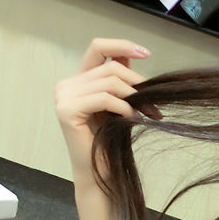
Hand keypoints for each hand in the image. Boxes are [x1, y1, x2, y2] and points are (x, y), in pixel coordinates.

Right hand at [54, 38, 159, 181]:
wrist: (100, 174)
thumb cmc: (111, 142)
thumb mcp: (119, 104)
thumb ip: (121, 80)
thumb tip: (136, 54)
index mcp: (78, 81)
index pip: (98, 47)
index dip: (122, 45)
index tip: (146, 53)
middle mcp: (67, 85)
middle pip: (109, 66)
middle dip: (137, 82)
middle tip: (155, 103)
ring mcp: (63, 97)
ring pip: (109, 81)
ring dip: (134, 97)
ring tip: (148, 113)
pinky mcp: (67, 111)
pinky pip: (103, 98)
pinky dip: (122, 107)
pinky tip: (132, 119)